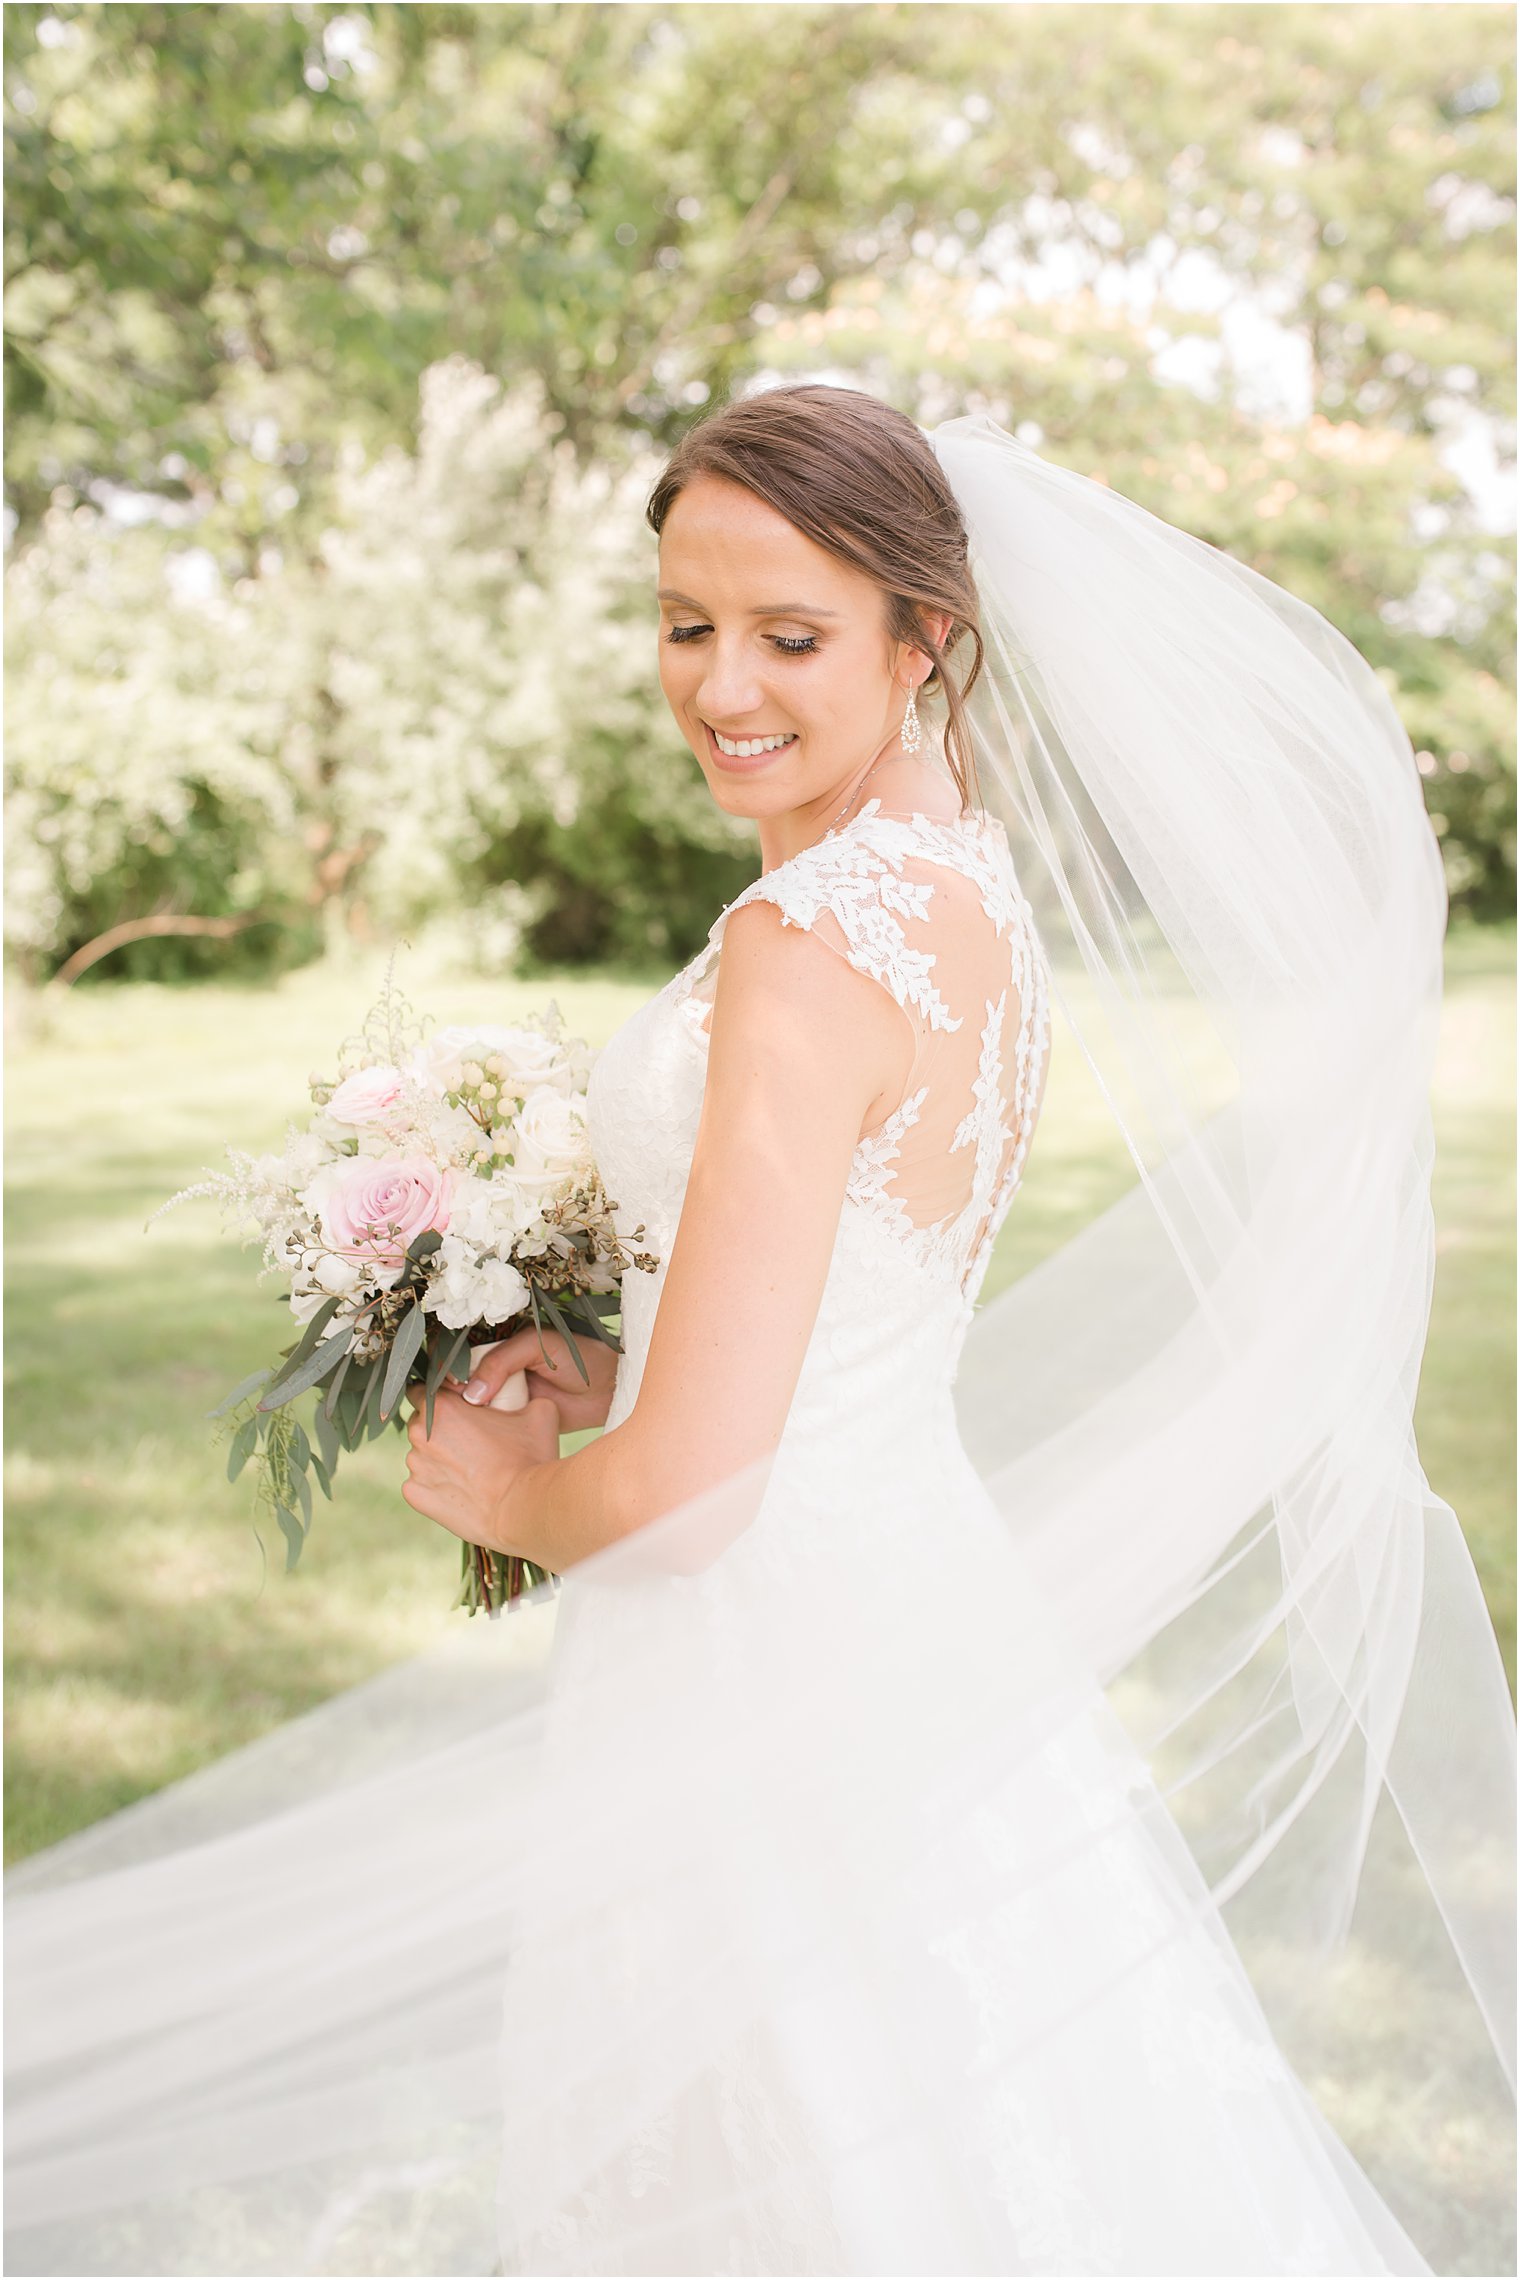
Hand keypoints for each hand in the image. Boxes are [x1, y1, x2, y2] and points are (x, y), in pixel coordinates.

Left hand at [402, 1380, 559, 1554]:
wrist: (521, 1509)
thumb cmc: (529, 1459)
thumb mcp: (539, 1412)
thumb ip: (522, 1395)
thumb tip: (522, 1394)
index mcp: (441, 1407)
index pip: (420, 1390)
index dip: (440, 1398)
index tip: (459, 1409)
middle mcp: (419, 1434)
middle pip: (421, 1424)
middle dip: (441, 1429)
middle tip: (473, 1441)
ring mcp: (415, 1467)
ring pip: (422, 1456)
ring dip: (440, 1459)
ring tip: (472, 1470)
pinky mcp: (415, 1495)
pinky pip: (421, 1485)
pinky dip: (437, 1486)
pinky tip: (463, 1491)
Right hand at [459, 1325, 619, 1432]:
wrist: (609, 1388)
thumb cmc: (578, 1356)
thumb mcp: (537, 1346)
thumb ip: (501, 1361)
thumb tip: (471, 1393)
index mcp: (498, 1345)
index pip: (459, 1353)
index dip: (447, 1366)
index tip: (448, 1382)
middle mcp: (495, 1371)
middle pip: (458, 1382)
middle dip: (451, 1393)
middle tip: (457, 1403)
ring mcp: (502, 1396)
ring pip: (469, 1407)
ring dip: (462, 1414)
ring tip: (466, 1420)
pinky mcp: (512, 1421)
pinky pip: (489, 1426)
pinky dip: (480, 1431)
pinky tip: (476, 1436)